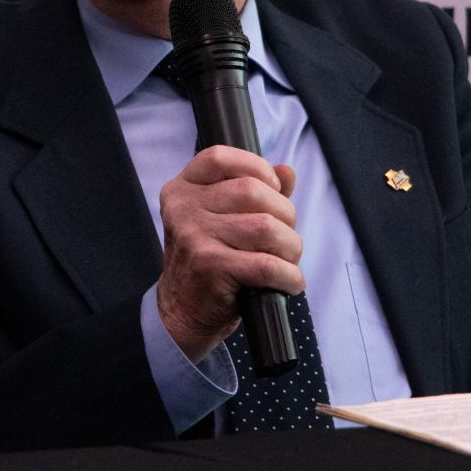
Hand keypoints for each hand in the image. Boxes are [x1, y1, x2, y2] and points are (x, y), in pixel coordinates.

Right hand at [155, 146, 301, 362]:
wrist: (180, 312)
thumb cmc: (209, 261)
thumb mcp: (221, 219)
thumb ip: (252, 191)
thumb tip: (287, 170)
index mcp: (183, 189)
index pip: (220, 157)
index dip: (256, 167)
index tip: (273, 189)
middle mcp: (184, 208)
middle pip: (253, 191)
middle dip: (285, 214)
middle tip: (286, 237)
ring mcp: (194, 236)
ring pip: (266, 227)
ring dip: (290, 247)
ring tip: (288, 261)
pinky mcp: (210, 267)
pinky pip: (266, 264)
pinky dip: (289, 275)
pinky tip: (290, 282)